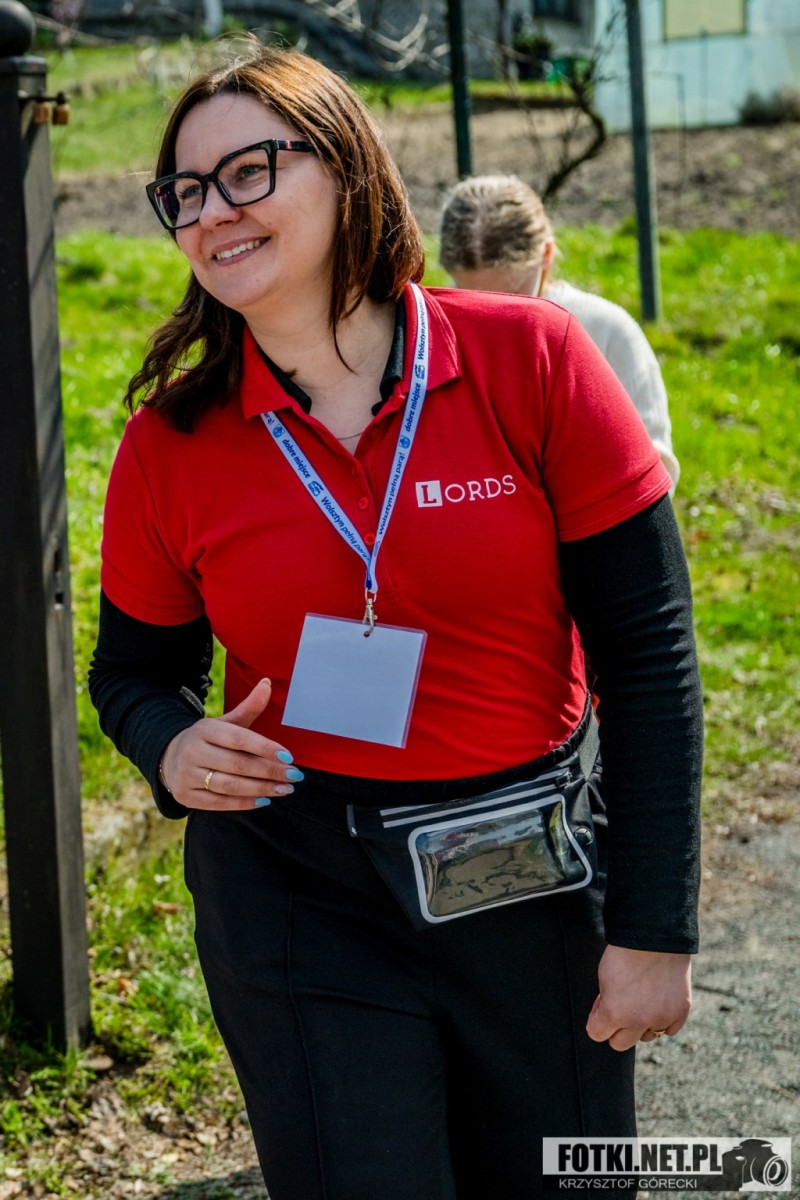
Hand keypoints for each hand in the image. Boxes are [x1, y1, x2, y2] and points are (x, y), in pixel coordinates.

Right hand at [159, 678, 301, 810]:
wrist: (170, 757)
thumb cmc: (209, 739)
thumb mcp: (225, 722)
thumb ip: (249, 707)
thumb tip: (268, 683)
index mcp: (204, 729)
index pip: (240, 739)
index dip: (266, 748)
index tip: (289, 756)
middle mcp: (193, 751)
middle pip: (238, 764)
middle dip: (270, 771)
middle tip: (294, 776)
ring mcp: (186, 775)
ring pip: (230, 785)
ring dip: (262, 789)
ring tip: (284, 789)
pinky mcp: (186, 796)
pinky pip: (220, 803)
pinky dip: (245, 803)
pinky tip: (265, 800)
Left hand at [586, 945, 691, 1051]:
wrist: (655, 936)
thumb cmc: (624, 953)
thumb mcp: (604, 978)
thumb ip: (605, 1003)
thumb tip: (607, 1018)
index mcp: (614, 1012)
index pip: (597, 1034)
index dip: (596, 1021)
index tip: (600, 1012)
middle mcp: (638, 1021)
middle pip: (621, 1044)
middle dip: (617, 1029)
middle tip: (620, 1011)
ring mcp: (662, 1018)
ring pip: (647, 1036)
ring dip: (642, 1025)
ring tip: (642, 1002)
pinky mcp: (680, 1012)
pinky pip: (669, 1029)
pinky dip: (664, 1020)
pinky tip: (659, 1003)